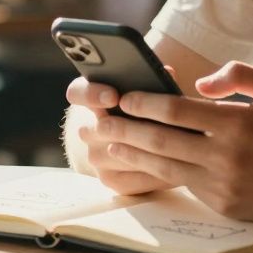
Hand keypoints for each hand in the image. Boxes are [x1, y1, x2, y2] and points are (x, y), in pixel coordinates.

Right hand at [66, 75, 176, 195]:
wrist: (145, 139)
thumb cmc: (148, 106)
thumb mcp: (148, 89)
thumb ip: (154, 79)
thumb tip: (167, 73)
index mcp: (90, 98)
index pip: (77, 92)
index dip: (93, 94)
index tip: (113, 97)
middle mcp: (88, 130)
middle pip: (98, 129)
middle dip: (127, 127)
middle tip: (152, 124)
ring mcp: (96, 157)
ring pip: (117, 155)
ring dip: (145, 150)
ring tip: (174, 143)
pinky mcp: (110, 180)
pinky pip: (130, 179)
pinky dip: (154, 171)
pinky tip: (175, 163)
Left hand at [97, 61, 252, 221]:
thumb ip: (237, 75)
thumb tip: (198, 83)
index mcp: (238, 123)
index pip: (177, 110)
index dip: (144, 103)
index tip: (123, 96)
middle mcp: (227, 156)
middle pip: (162, 141)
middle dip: (127, 129)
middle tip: (101, 120)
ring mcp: (225, 184)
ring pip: (167, 167)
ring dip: (135, 154)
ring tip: (110, 142)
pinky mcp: (225, 205)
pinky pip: (185, 184)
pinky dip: (161, 172)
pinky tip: (143, 163)